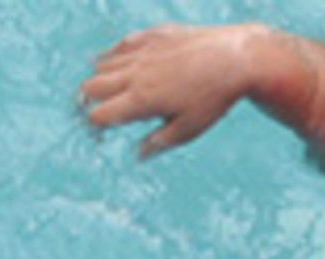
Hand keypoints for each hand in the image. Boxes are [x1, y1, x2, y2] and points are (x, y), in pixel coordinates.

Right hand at [80, 23, 281, 158]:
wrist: (237, 58)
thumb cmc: (214, 99)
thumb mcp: (188, 130)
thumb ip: (158, 143)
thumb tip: (137, 155)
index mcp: (142, 101)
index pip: (98, 114)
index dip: (93, 126)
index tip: (100, 133)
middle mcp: (136, 74)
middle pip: (91, 87)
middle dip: (86, 102)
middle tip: (95, 111)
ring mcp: (143, 51)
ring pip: (103, 64)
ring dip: (98, 79)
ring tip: (106, 91)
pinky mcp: (154, 36)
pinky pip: (122, 44)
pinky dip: (111, 54)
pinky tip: (108, 60)